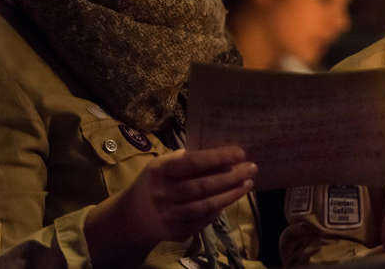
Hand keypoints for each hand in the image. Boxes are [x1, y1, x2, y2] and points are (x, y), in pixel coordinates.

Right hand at [86, 146, 256, 266]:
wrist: (133, 216)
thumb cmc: (155, 183)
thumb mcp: (163, 165)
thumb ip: (186, 160)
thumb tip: (220, 154)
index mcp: (160, 171)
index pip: (193, 162)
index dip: (218, 157)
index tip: (240, 152)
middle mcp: (164, 193)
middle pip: (204, 185)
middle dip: (231, 176)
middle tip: (252, 167)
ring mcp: (170, 215)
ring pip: (207, 205)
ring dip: (231, 194)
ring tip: (248, 183)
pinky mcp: (177, 231)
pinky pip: (204, 219)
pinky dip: (220, 208)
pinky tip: (232, 198)